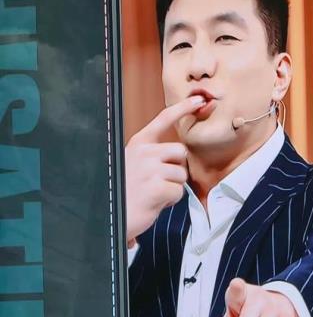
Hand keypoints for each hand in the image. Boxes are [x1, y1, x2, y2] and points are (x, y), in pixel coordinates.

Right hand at [125, 96, 205, 241]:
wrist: (111, 217)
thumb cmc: (126, 192)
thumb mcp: (135, 165)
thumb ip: (153, 155)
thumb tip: (178, 154)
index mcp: (138, 144)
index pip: (162, 120)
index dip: (182, 108)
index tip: (198, 99)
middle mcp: (143, 152)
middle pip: (181, 152)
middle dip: (177, 168)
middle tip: (160, 181)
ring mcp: (149, 169)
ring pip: (182, 174)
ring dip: (173, 187)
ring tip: (154, 193)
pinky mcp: (156, 187)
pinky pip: (178, 192)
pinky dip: (170, 200)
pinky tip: (155, 202)